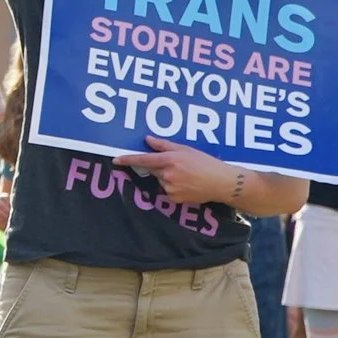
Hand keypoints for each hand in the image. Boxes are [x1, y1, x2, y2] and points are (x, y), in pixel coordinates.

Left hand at [114, 136, 237, 206]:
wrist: (221, 183)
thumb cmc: (206, 163)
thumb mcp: (186, 149)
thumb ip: (165, 145)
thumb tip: (148, 139)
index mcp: (170, 159)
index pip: (144, 159)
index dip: (128, 159)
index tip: (116, 160)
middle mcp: (168, 174)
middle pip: (153, 170)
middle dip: (160, 167)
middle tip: (179, 165)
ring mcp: (170, 188)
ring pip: (160, 180)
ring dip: (168, 177)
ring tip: (187, 175)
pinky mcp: (174, 198)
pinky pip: (167, 191)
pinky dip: (173, 187)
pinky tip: (187, 184)